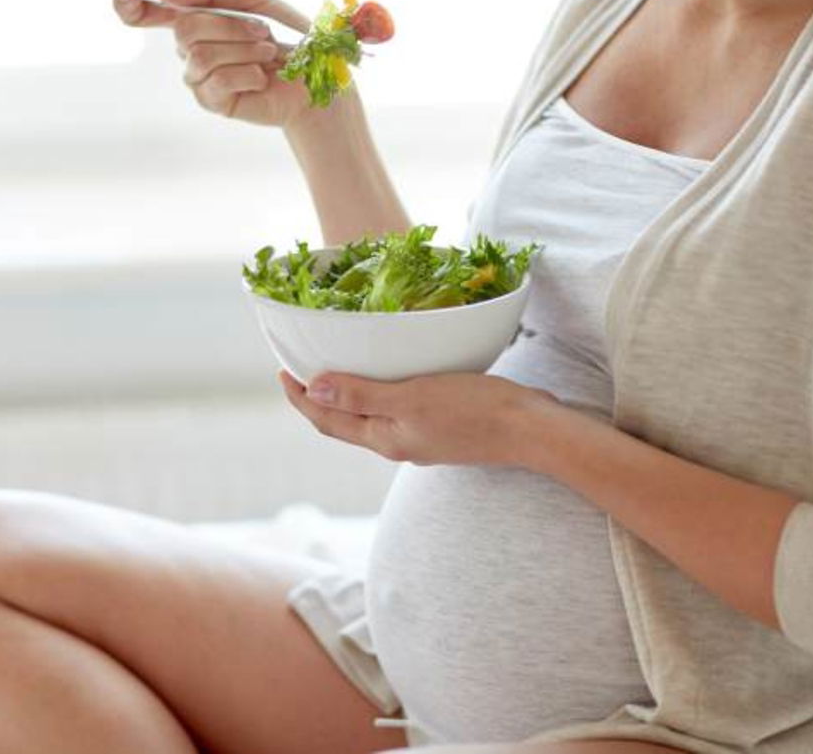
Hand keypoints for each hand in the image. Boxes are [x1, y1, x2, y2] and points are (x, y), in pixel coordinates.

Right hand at [111, 0, 318, 127]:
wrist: (314, 78)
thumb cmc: (286, 37)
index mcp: (195, 20)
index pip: (147, 13)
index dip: (128, 5)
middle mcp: (188, 49)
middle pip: (184, 28)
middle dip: (231, 26)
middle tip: (264, 34)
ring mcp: (197, 77)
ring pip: (200, 55)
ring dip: (244, 50)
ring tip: (268, 56)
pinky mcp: (211, 102)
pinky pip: (216, 81)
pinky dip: (248, 74)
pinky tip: (261, 79)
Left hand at [278, 369, 562, 467]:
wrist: (529, 429)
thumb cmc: (472, 411)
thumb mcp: (411, 398)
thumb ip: (362, 396)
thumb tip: (313, 390)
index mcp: (385, 439)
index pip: (328, 421)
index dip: (302, 399)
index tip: (283, 372)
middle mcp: (398, 444)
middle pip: (344, 423)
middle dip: (318, 399)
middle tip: (301, 368)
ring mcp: (420, 439)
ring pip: (370, 418)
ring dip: (347, 397)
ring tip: (337, 369)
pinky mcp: (441, 429)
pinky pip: (396, 412)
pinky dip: (378, 394)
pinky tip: (388, 376)